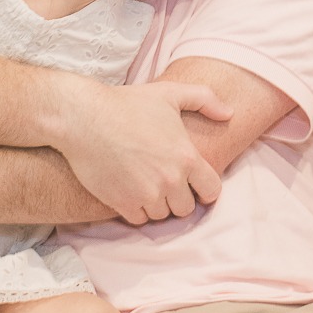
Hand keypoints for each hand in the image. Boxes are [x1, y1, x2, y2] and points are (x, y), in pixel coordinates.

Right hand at [52, 76, 232, 224]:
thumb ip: (204, 99)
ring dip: (157, 203)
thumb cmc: (127, 103)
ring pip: (162, 215)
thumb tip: (228, 113)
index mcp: (186, 158)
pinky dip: (136, 209)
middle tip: (165, 182)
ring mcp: (146, 194)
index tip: (194, 184)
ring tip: (146, 184)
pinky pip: (139, 219)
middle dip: (179, 197)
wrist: (83, 118)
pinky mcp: (122, 203)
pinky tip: (130, 190)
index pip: (212, 191)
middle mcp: (170, 181)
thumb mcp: (170, 92)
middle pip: (186, 208)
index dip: (205, 189)